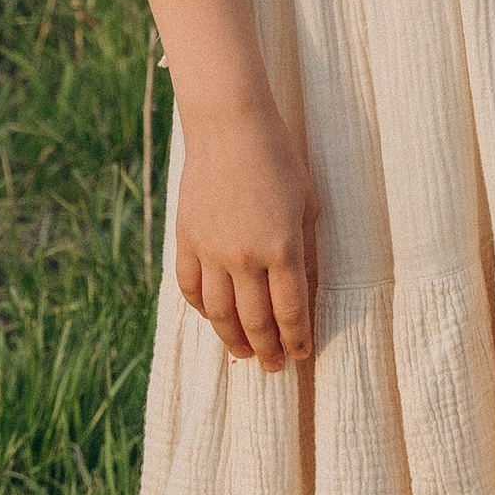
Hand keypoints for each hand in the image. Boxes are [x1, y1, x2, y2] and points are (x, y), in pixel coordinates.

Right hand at [176, 100, 316, 370]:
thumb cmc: (280, 160)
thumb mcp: (307, 204)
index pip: (290, 311)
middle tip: (274, 367)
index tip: (302, 355)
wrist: (230, 127)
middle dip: (267, 349)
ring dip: (233, 339)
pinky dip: (203, 309)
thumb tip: (305, 292)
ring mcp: (211, 250)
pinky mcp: (187, 240)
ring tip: (244, 354)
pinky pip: (192, 288)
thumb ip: (305, 250)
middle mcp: (245, 256)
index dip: (297, 339)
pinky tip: (214, 318)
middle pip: (254, 321)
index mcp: (283, 247)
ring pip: (219, 314)